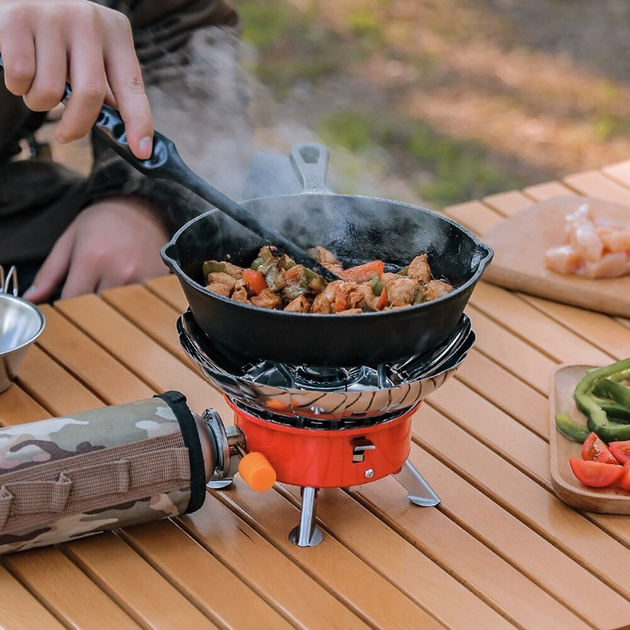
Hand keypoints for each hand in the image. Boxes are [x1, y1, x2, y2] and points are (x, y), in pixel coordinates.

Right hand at [0, 0, 152, 158]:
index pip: (132, 87)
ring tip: (36, 86)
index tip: (142, 152)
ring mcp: (53, 16)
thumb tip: (126, 134)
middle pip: (90, 95)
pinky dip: (17, 86)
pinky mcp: (18, 17)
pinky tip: (20, 74)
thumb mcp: (91, 54)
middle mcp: (89, 21)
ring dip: (39, 103)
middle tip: (66, 135)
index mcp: (116, 33)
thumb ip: (107, 88)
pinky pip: (21, 76)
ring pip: (50, 91)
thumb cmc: (60, 37)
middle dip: (77, 125)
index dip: (139, 123)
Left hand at [24, 198, 169, 302]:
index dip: (66, 308)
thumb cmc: (103, 222)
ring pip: (119, 310)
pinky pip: (138, 304)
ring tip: (106, 291)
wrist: (144, 208)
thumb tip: (32, 298)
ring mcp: (141, 278)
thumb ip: (49, 272)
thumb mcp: (70, 240)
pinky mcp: (157, 282)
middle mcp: (119, 271)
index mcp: (91, 258)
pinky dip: (129, 303)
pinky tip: (125, 289)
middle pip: (97, 310)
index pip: (73, 302)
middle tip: (86, 298)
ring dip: (110, 307)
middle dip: (88, 310)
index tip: (65, 304)